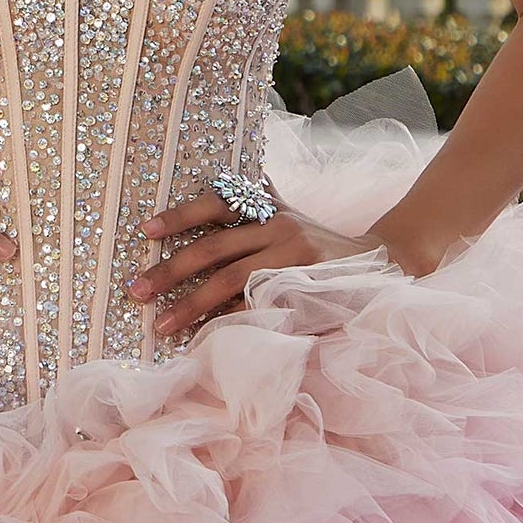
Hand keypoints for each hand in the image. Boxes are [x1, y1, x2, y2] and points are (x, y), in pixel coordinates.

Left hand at [126, 180, 391, 337]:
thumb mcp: (290, 214)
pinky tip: (202, 337)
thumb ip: (257, 202)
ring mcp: (295, 259)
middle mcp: (281, 227)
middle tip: (136, 288)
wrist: (386, 263)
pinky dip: (227, 322)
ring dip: (191, 304)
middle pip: (215, 246)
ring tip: (161, 323)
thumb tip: (212, 185)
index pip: (218, 204)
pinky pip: (256, 307)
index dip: (180, 215)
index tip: (145, 231)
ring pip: (231, 280)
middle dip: (171, 269)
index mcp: (270, 207)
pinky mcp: (305, 290)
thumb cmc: (322, 243)